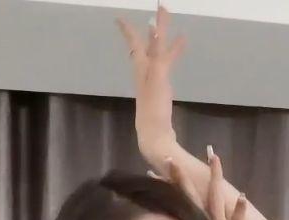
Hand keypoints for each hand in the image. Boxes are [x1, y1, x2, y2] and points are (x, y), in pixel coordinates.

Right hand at [115, 3, 185, 163]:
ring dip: (159, 26)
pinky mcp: (157, 79)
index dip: (134, 39)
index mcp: (143, 80)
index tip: (124, 24)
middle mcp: (144, 75)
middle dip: (150, 26)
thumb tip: (160, 103)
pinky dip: (158, 41)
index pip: (137, 54)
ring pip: (153, 46)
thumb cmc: (154, 131)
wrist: (152, 138)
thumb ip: (157, 105)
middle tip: (159, 5)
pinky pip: (158, 56)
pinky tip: (160, 28)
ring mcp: (150, 77)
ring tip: (164, 7)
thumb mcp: (156, 114)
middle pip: (143, 45)